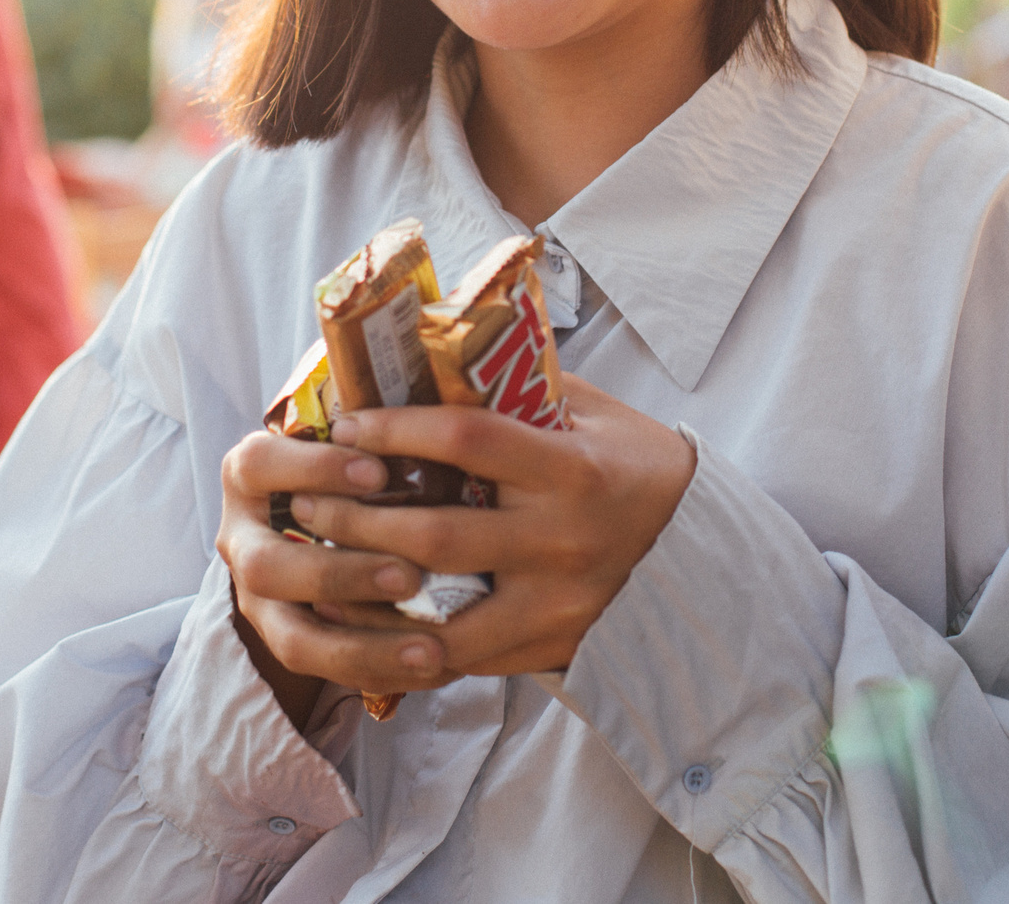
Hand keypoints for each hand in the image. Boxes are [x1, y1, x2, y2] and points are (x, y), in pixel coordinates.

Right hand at [217, 427, 439, 719]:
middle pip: (266, 567)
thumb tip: (444, 388)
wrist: (320, 520)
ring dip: (362, 644)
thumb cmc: (356, 464)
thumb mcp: (354, 436)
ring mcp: (261, 599)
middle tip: (409, 572)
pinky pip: (330, 674)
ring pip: (292, 638)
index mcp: (253, 474)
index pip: (261, 466)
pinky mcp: (293, 642)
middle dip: (340, 573)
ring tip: (432, 645)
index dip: (312, 469)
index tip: (376, 471)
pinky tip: (440, 666)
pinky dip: (384, 672)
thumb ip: (378, 426)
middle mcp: (242, 539)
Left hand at [284, 377, 695, 685]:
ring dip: (370, 589)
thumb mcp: (593, 413)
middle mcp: (562, 541)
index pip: (469, 441)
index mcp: (572, 471)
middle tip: (306, 501)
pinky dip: (406, 642)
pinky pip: (463, 657)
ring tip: (322, 565)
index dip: (399, 430)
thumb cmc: (635, 467)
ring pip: (440, 610)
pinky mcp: (550, 648)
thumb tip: (434, 350)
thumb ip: (522, 390)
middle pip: (437, 533)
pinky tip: (363, 619)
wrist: (702, 555)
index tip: (348, 425)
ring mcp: (556, 605)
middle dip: (359, 517)